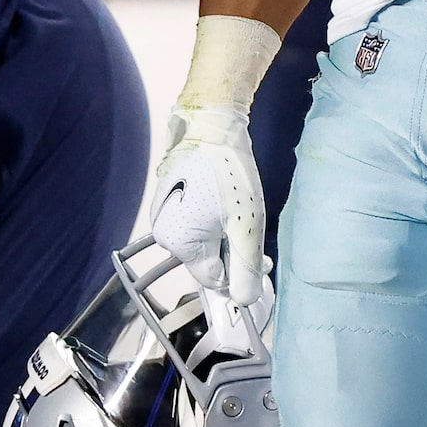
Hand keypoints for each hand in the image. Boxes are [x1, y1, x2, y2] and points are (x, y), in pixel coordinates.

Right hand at [140, 17, 282, 308]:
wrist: (210, 124)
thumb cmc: (228, 174)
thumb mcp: (245, 226)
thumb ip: (244, 267)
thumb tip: (243, 301)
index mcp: (180, 244)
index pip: (212, 278)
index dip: (238, 275)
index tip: (261, 264)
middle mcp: (165, 232)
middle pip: (205, 259)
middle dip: (234, 257)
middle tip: (261, 248)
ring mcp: (165, 212)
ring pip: (202, 239)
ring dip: (226, 239)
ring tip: (248, 224)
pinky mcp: (170, 195)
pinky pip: (195, 220)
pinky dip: (215, 221)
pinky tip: (232, 209)